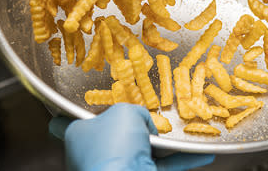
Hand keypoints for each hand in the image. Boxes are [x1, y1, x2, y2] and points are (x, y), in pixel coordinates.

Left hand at [49, 103, 214, 170]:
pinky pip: (161, 166)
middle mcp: (93, 152)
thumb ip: (135, 112)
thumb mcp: (126, 112)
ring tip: (183, 133)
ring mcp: (114, 168)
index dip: (73, 111)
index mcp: (78, 133)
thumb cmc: (114, 146)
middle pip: (114, 133)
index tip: (81, 104)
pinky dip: (181, 159)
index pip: (65, 121)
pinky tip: (201, 155)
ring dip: (163, 143)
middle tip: (151, 116)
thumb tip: (145, 126)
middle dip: (135, 125)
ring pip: (141, 150)